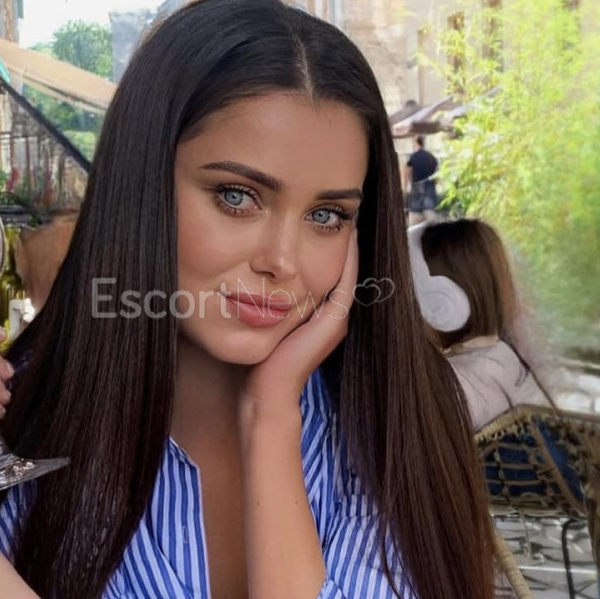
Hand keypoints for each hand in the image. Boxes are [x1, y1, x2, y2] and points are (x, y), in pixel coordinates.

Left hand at [242, 230, 358, 419]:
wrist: (265, 391)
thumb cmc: (257, 358)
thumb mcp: (264, 317)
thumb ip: (267, 297)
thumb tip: (251, 267)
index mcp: (319, 313)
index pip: (326, 270)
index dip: (326, 242)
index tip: (319, 214)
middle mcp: (332, 315)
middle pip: (340, 267)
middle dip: (339, 237)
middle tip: (342, 207)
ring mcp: (336, 318)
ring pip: (347, 270)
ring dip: (347, 242)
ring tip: (349, 212)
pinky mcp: (334, 321)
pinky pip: (345, 280)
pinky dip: (348, 257)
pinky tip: (348, 233)